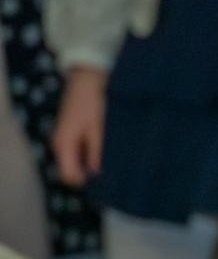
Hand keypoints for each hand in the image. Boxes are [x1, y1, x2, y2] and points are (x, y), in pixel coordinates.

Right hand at [52, 67, 106, 187]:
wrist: (88, 76)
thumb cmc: (95, 100)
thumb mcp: (100, 127)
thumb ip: (99, 152)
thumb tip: (100, 175)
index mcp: (64, 144)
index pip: (69, 176)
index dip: (88, 183)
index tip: (109, 182)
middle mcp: (60, 143)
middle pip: (73, 170)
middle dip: (92, 174)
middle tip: (117, 172)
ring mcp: (65, 137)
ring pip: (77, 160)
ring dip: (93, 163)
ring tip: (116, 161)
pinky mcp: (72, 131)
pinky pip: (80, 150)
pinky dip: (92, 152)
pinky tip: (109, 149)